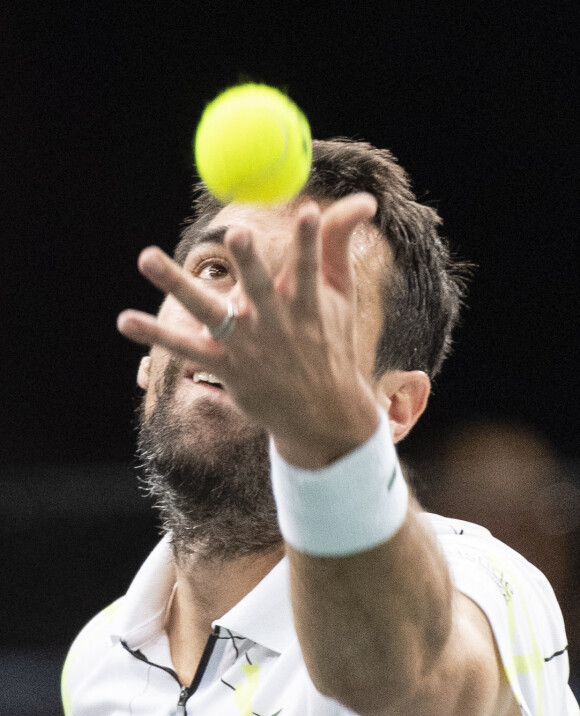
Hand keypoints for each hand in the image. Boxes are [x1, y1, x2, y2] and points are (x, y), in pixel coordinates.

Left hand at [117, 193, 379, 467]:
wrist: (321, 411)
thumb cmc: (329, 342)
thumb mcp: (341, 295)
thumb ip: (339, 244)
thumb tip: (364, 201)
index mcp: (306, 303)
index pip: (308, 266)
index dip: (309, 241)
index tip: (308, 212)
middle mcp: (275, 323)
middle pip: (259, 287)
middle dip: (250, 262)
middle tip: (238, 233)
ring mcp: (247, 345)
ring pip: (209, 311)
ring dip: (177, 284)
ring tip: (146, 256)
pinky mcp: (224, 365)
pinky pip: (185, 347)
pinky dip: (156, 334)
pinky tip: (125, 319)